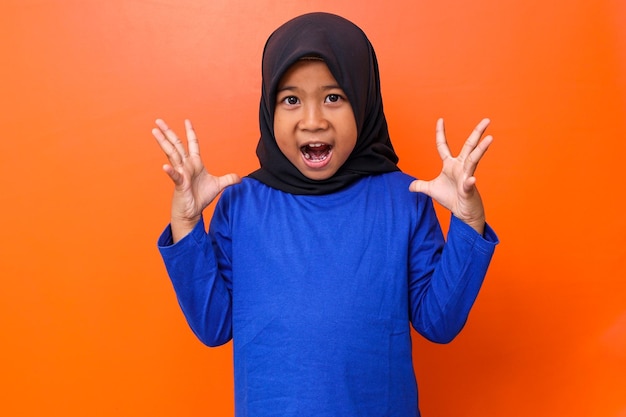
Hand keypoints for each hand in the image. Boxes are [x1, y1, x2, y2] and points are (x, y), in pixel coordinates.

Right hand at [152, 119, 239, 241]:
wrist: (192, 212)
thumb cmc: (201, 198)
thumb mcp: (218, 186)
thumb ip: (228, 179)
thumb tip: (240, 177)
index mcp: (195, 163)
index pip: (192, 144)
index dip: (190, 132)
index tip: (187, 120)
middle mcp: (186, 165)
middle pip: (176, 145)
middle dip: (168, 132)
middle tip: (159, 121)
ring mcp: (181, 173)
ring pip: (172, 155)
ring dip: (163, 143)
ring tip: (155, 132)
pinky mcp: (179, 184)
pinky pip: (175, 176)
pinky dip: (171, 171)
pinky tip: (165, 167)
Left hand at [410, 118, 492, 233]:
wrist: (463, 213)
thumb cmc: (451, 198)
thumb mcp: (431, 190)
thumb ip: (421, 186)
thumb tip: (409, 186)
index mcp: (450, 164)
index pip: (443, 146)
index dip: (441, 133)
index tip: (440, 120)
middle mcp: (460, 167)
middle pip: (469, 146)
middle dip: (477, 133)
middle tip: (486, 120)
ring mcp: (466, 176)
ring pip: (474, 160)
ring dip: (481, 149)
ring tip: (489, 138)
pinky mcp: (468, 189)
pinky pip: (469, 184)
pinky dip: (469, 181)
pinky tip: (471, 179)